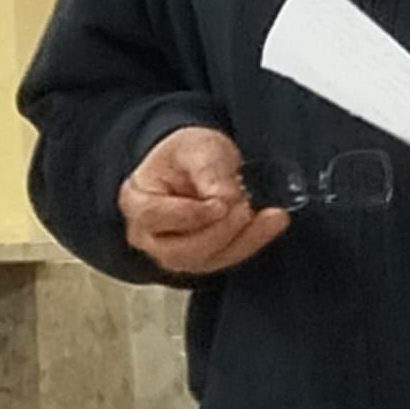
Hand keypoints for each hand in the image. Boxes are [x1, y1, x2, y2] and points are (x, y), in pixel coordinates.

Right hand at [118, 126, 288, 275]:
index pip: (154, 217)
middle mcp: (149, 237)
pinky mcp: (203, 259)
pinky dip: (253, 241)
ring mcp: (175, 253)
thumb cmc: (187, 154)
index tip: (219, 204)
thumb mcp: (197, 148)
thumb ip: (208, 170)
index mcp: (136, 202)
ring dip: (243, 240)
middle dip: (219, 233)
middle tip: (245, 208)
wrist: (197, 163)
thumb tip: (226, 198)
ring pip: (207, 260)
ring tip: (269, 215)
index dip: (188, 215)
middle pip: (180, 251)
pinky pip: (227, 258)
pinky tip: (273, 221)